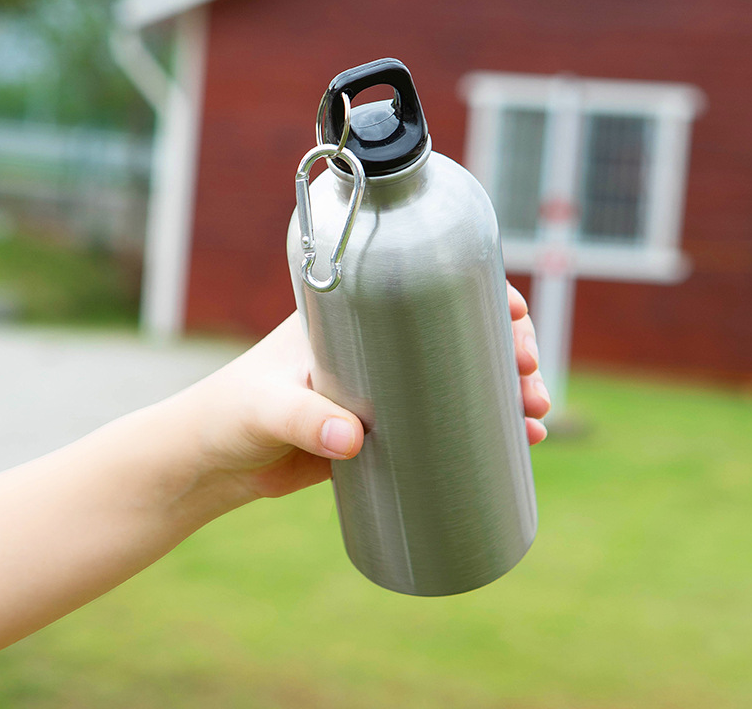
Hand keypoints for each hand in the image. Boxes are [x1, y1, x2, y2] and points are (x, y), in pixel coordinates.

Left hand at [192, 283, 549, 506]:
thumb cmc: (230, 413)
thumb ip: (304, 419)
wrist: (214, 462)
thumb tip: (355, 440)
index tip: (514, 320)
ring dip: (506, 393)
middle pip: (458, 335)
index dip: (479, 297)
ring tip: (537, 419)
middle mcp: (376, 347)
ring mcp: (384, 392)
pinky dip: (482, 431)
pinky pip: (444, 425)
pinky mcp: (384, 433)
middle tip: (530, 381)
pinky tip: (519, 444)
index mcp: (351, 317)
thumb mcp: (264, 407)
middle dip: (507, 351)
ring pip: (460, 380)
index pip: (425, 290)